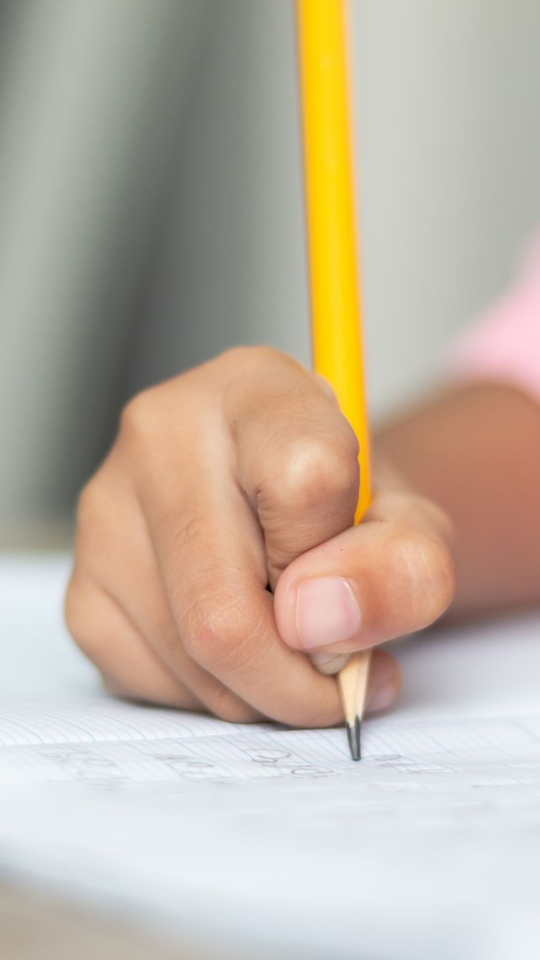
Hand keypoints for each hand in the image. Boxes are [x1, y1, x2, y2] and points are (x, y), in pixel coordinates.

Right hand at [65, 348, 453, 725]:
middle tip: (335, 673)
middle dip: (298, 679)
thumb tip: (316, 623)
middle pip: (223, 613)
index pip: (308, 483)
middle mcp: (160, 436)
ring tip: (287, 644)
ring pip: (190, 661)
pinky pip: (153, 684)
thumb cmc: (346, 510)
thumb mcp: (413, 529)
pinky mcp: (81, 587)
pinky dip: (212, 694)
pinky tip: (236, 647)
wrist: (292, 510)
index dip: (347, 564)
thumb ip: (403, 566)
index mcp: (254, 389)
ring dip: (260, 690)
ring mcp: (106, 513)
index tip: (354, 580)